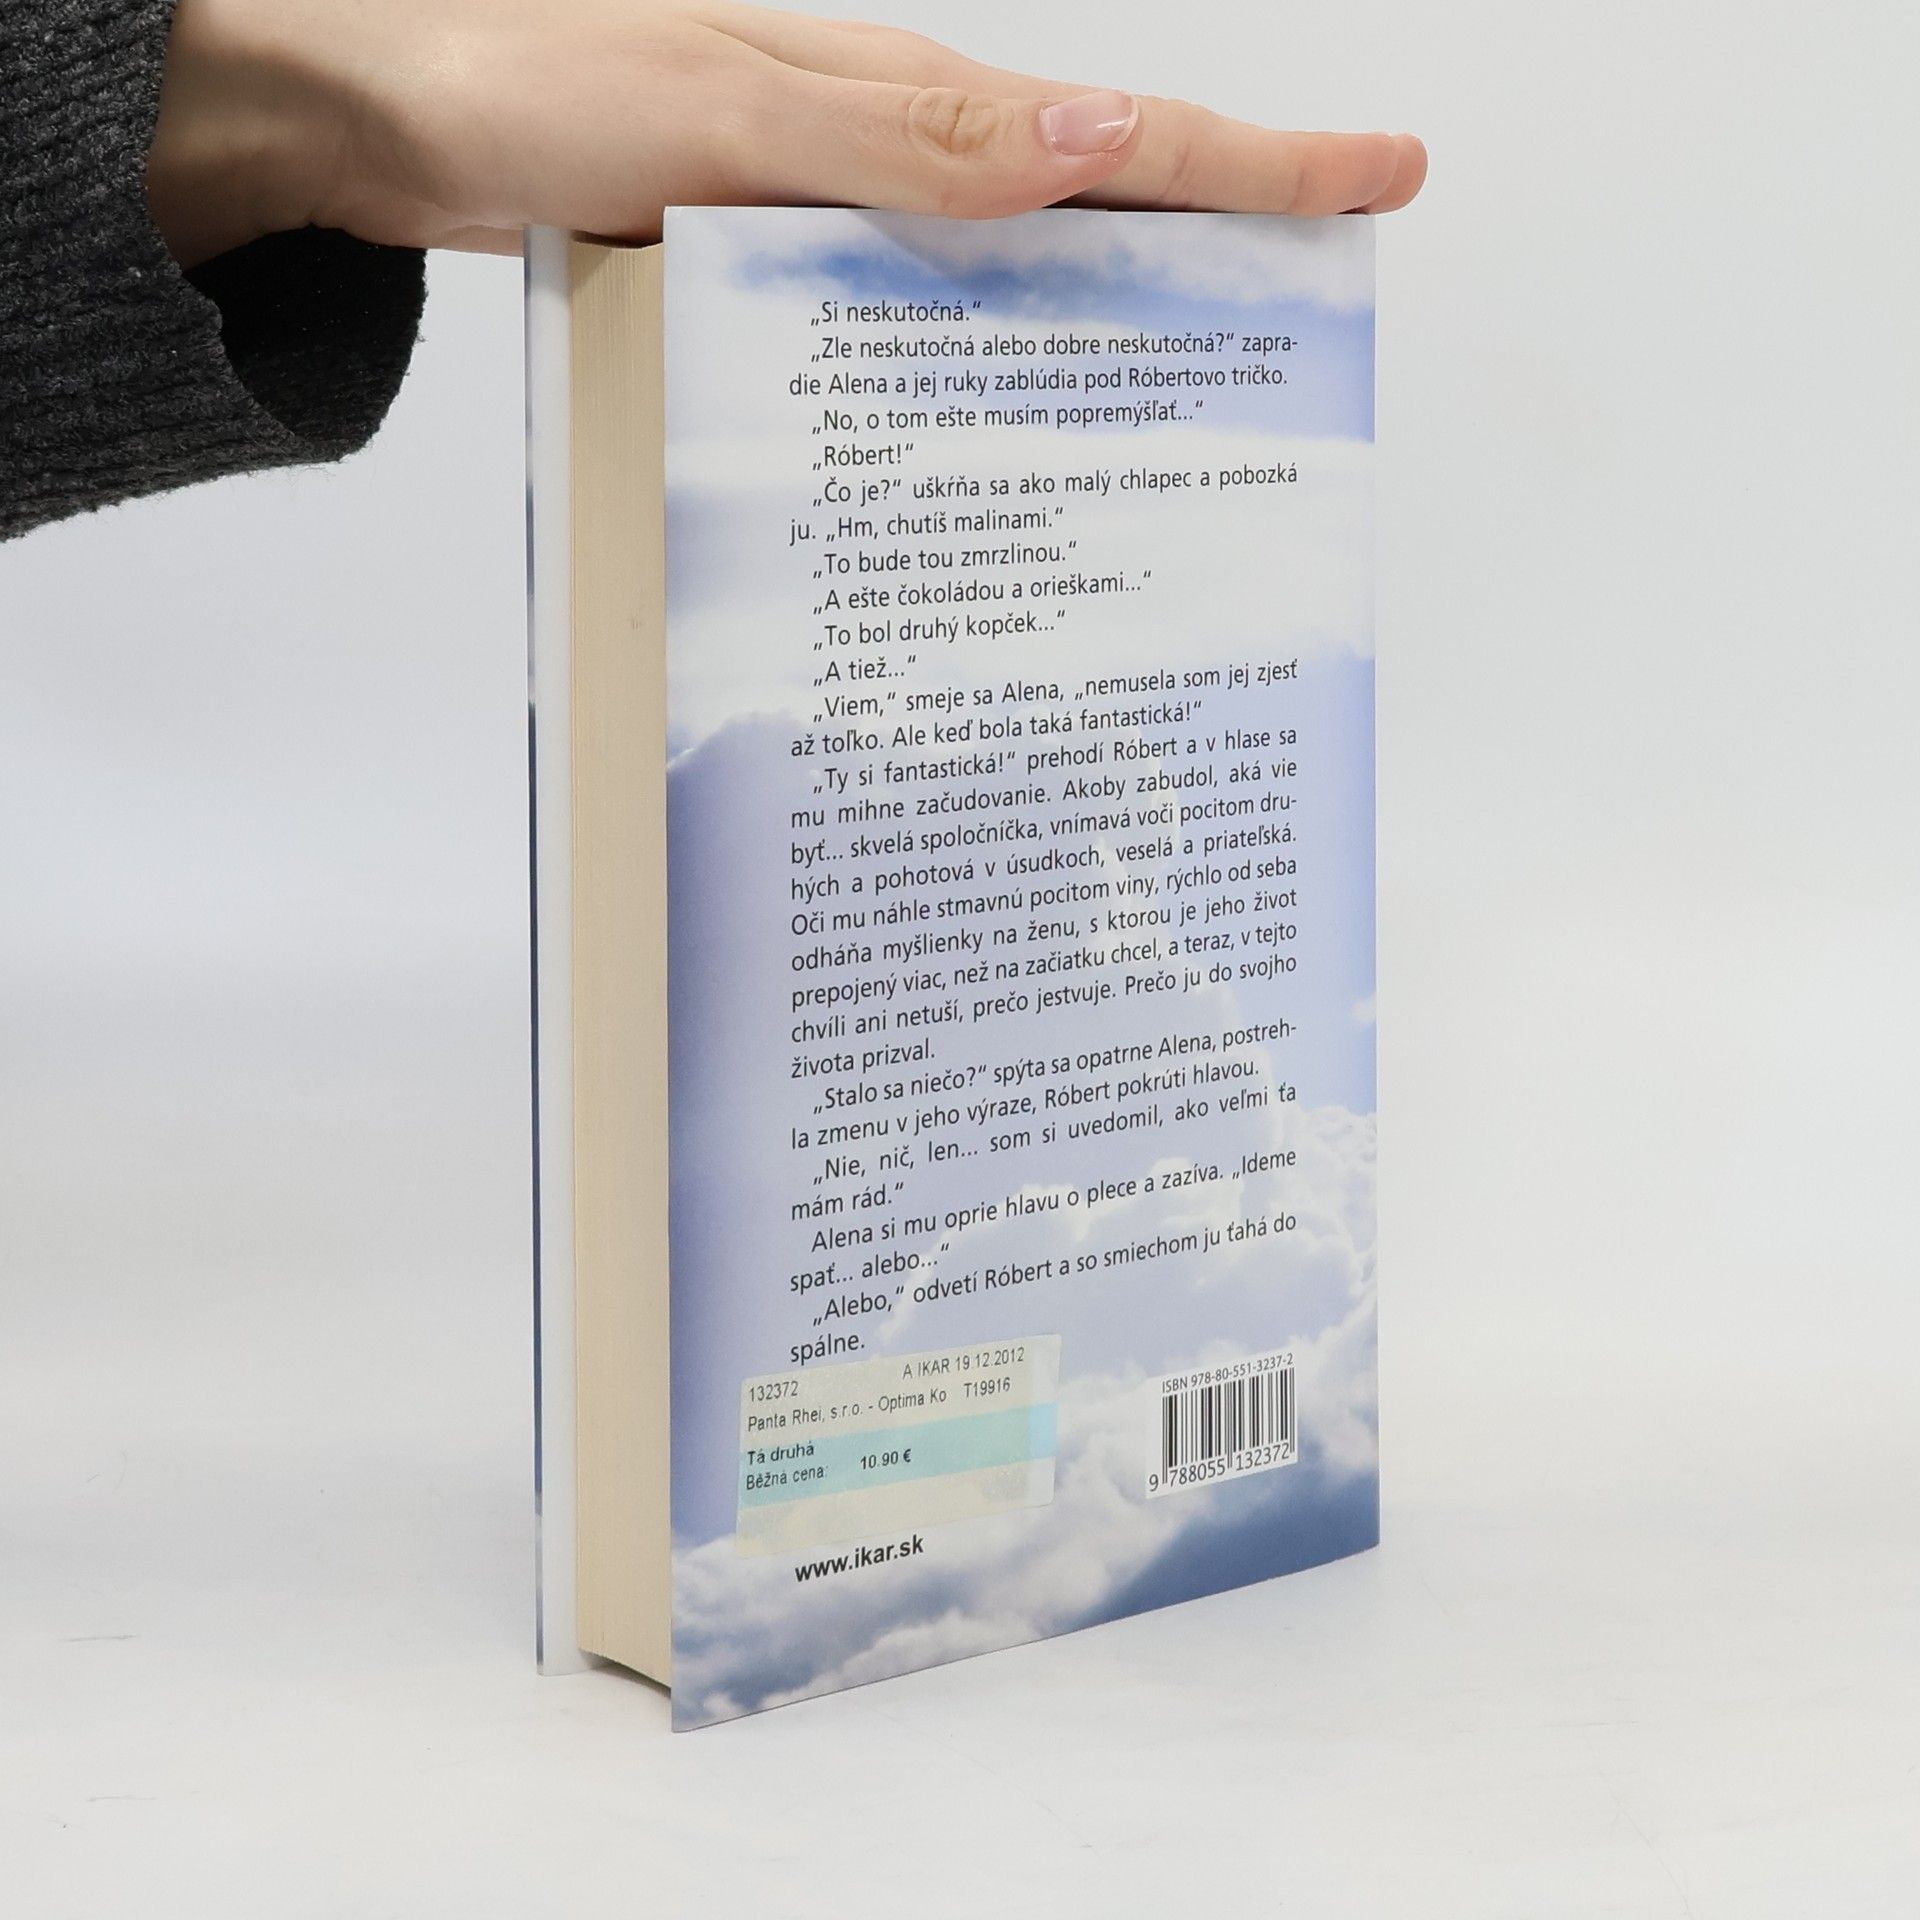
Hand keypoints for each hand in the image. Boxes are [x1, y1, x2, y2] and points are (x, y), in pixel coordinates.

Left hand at [146, 0, 1426, 268]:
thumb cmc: (534, 91)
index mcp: (904, 105)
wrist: (395, 119)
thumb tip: (1083, 142)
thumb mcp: (727, 113)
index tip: (1381, 174)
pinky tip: (1005, 399)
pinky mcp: (786, 257)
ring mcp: (842, 207)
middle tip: (1337, 277)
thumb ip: (901, 144)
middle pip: (1099, 192)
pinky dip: (986, 344)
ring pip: (1018, 259)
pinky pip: (920, 306)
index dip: (1259, 162)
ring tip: (1216, 367)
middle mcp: (891, 153)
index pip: (1119, 132)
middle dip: (1231, 229)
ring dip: (1118, 299)